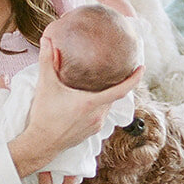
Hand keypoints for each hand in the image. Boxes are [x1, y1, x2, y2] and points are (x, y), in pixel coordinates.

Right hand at [7, 34, 142, 180]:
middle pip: (114, 96)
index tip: (142, 68)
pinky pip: (101, 115)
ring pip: (107, 106)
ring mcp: (96, 125)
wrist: (41, 143)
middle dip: (115, 84)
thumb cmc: (44, 115)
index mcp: (91, 102)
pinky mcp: (92, 132)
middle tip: (115, 71)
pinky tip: (88, 101)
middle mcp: (98, 115)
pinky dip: (98, 106)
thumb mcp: (45, 85)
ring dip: (104, 96)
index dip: (134, 79)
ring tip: (98, 85)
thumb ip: (48, 61)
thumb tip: (47, 40)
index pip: (121, 90)